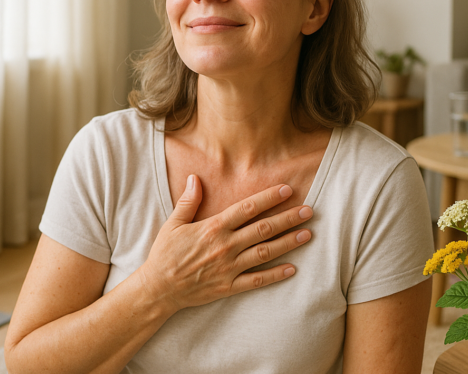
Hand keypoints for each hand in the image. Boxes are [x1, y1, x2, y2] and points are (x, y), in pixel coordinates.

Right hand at [137, 175, 312, 311]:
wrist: (158, 289)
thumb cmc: (165, 255)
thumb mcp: (173, 224)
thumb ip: (188, 201)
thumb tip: (194, 177)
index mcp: (213, 228)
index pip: (247, 209)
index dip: (268, 198)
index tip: (286, 190)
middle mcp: (225, 246)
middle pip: (263, 229)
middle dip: (288, 218)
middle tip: (309, 210)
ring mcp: (229, 267)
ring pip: (265, 253)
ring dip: (288, 243)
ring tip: (308, 234)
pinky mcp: (229, 287)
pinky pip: (257, 281)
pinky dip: (275, 275)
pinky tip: (292, 269)